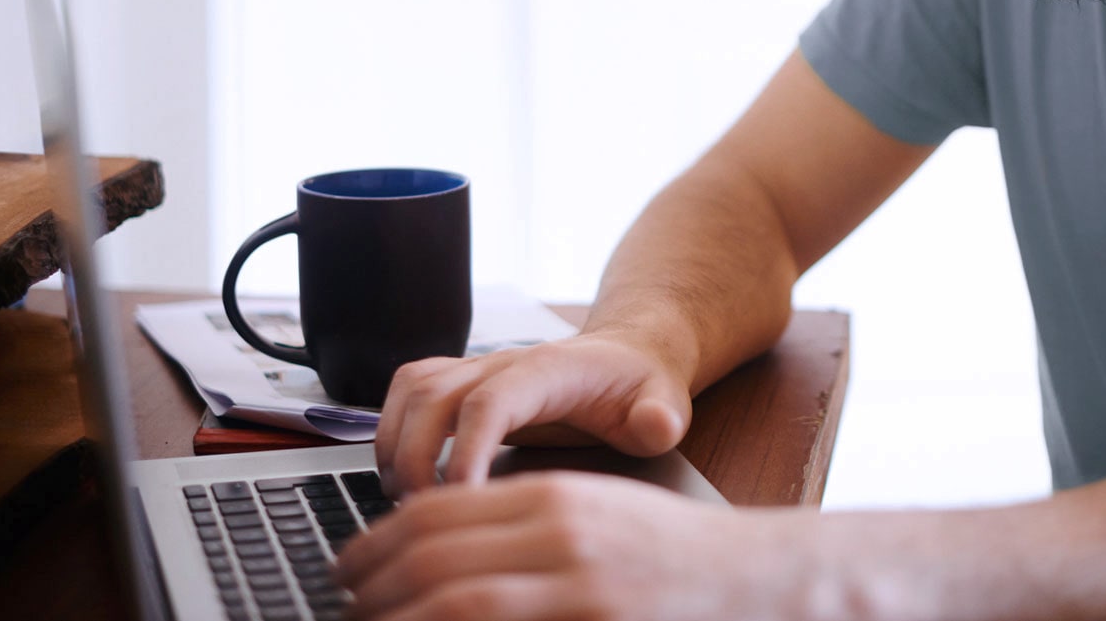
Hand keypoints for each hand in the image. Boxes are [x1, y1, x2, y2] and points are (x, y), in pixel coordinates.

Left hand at [335, 471, 811, 620]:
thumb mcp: (596, 515)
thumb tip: (439, 549)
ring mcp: (576, 588)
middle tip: (345, 605)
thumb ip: (524, 523)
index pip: (436, 510)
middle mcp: (560, 534)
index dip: (377, 542)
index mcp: (555, 496)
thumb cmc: (677, 557)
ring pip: (451, 599)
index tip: (351, 567)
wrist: (761, 580)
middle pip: (431, 555)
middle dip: (370, 588)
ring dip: (396, 616)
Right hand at [375, 334, 692, 492]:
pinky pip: (409, 391)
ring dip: (394, 442)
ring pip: (412, 388)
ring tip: (404, 499)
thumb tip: (653, 425)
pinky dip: (391, 429)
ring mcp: (479, 368)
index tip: (461, 497)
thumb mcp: (665, 402)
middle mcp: (505, 362)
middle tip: (422, 513)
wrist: (628, 354)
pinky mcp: (463, 381)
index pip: (491, 400)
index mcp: (550, 369)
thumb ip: (660, 417)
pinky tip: (401, 476)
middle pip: (434, 393)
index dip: (466, 448)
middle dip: (415, 454)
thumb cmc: (639, 386)